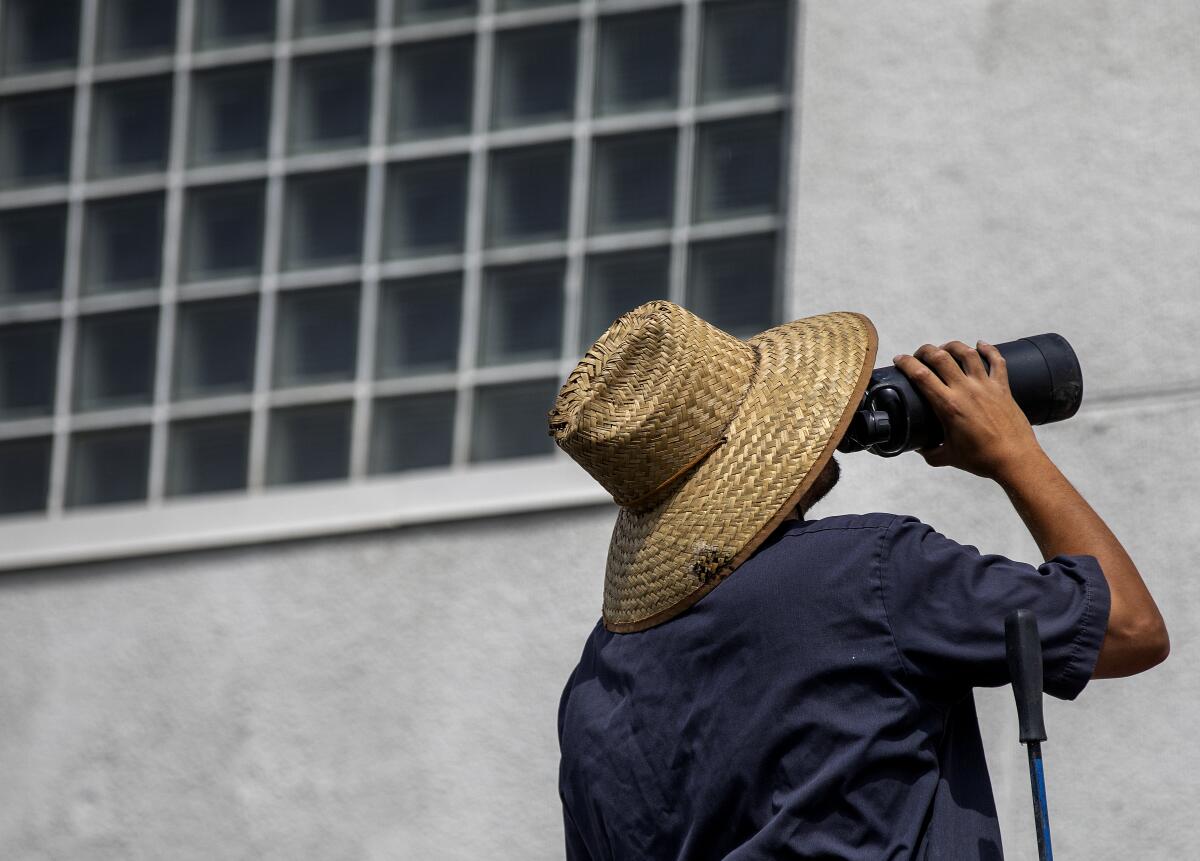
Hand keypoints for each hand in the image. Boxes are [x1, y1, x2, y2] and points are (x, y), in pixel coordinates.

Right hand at [892, 341, 1044, 481]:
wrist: (1015, 459)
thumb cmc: (981, 459)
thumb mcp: (948, 456)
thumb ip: (929, 452)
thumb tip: (918, 447)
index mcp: (948, 406)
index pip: (921, 375)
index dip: (906, 363)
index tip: (899, 359)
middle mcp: (966, 391)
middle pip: (941, 357)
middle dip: (926, 350)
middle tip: (920, 355)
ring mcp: (986, 386)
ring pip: (967, 353)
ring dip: (953, 346)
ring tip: (945, 348)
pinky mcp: (1003, 388)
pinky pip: (997, 361)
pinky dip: (989, 349)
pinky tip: (981, 344)